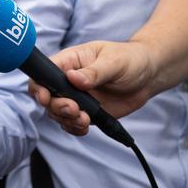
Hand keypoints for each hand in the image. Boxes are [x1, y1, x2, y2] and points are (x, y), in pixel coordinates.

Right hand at [29, 41, 156, 135]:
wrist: (147, 76)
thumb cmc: (129, 59)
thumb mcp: (113, 62)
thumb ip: (94, 72)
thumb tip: (73, 78)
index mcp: (70, 61)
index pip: (44, 73)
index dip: (39, 86)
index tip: (47, 97)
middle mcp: (68, 80)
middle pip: (48, 97)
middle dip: (57, 106)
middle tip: (74, 109)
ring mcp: (76, 98)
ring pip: (58, 113)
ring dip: (67, 120)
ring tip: (85, 120)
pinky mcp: (86, 112)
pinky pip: (72, 123)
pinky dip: (75, 128)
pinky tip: (85, 126)